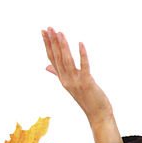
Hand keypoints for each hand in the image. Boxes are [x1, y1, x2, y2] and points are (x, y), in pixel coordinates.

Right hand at [41, 27, 120, 142]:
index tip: (43, 32)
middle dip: (53, 42)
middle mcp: (66, 80)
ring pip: (67, 61)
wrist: (98, 114)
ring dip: (64, 46)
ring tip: (60, 33)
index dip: (47, 45)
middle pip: (58, 58)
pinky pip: (84, 66)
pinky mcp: (87, 83)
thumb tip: (47, 66)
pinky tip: (81, 43)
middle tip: (49, 28)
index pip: (52, 58)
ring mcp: (76, 82)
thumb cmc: (87, 98)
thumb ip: (58, 74)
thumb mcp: (71, 84)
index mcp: (62, 78)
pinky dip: (82, 55)